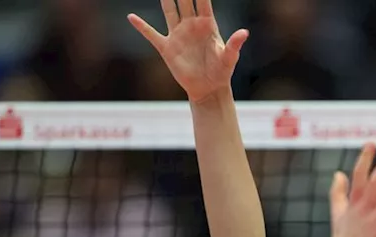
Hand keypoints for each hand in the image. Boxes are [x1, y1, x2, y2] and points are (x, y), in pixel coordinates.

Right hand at [128, 0, 247, 103]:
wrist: (209, 88)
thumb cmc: (221, 72)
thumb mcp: (229, 58)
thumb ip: (235, 44)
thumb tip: (244, 32)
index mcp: (207, 25)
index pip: (202, 1)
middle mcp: (191, 26)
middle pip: (184, 1)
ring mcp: (178, 35)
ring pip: (169, 11)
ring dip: (165, 0)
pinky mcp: (167, 48)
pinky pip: (152, 34)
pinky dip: (141, 26)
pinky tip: (131, 17)